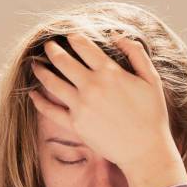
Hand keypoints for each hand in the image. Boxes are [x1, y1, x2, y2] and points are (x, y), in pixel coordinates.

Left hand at [29, 33, 179, 170]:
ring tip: (36, 64)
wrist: (145, 150)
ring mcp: (81, 106)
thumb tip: (117, 35)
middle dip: (53, 49)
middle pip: (63, 60)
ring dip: (41, 70)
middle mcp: (92, 86)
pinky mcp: (76, 124)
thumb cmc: (152, 115)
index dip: (74, 38)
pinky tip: (33, 94)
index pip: (84, 46)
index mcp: (110, 73)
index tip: (70, 36)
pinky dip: (39, 101)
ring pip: (52, 82)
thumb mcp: (152, 80)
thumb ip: (136, 53)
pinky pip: (50, 110)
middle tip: (49, 45)